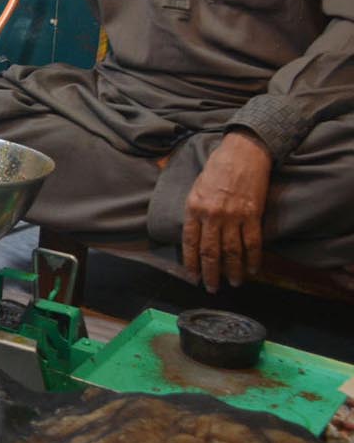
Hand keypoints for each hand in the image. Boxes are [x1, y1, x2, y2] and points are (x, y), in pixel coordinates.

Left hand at [181, 130, 272, 292]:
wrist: (242, 154)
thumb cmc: (216, 169)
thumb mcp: (195, 188)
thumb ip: (193, 210)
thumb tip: (192, 232)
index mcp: (193, 208)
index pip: (189, 242)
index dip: (191, 262)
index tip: (192, 277)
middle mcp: (211, 215)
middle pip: (210, 252)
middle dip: (210, 273)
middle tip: (211, 288)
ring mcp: (233, 216)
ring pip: (232, 251)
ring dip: (233, 271)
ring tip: (234, 283)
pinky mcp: (252, 214)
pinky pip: (253, 242)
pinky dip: (254, 258)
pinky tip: (254, 269)